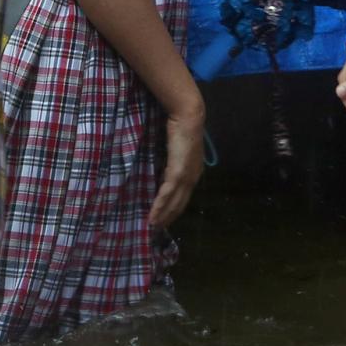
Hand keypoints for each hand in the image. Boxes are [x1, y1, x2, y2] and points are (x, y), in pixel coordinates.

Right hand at [149, 101, 205, 228]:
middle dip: (168, 217)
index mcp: (193, 171)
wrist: (188, 117)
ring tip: (152, 226)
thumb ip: (171, 158)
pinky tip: (152, 217)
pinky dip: (159, 207)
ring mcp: (186, 177)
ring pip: (173, 203)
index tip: (164, 217)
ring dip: (163, 216)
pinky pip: (166, 195)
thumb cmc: (180, 126)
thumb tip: (161, 165)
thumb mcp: (176, 147)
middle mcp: (192, 178)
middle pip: (180, 204)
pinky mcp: (177, 173)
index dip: (174, 208)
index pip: (183, 195)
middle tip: (156, 228)